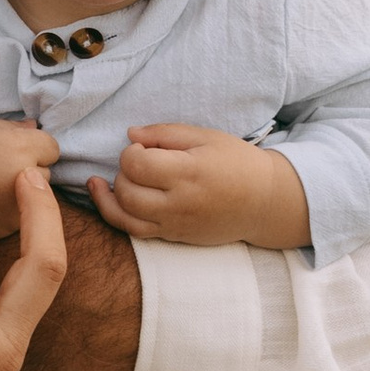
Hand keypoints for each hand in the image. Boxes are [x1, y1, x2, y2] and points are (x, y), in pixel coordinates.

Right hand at [0, 114, 57, 224]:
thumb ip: (10, 127)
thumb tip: (34, 128)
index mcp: (19, 147)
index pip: (51, 147)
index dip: (35, 147)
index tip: (16, 149)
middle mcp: (23, 178)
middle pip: (44, 174)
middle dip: (28, 171)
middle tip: (1, 168)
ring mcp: (16, 208)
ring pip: (35, 201)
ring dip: (22, 195)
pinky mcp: (5, 230)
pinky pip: (19, 220)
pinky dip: (8, 214)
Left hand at [92, 124, 311, 250]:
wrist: (264, 203)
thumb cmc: (236, 163)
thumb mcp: (206, 137)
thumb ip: (165, 133)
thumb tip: (130, 133)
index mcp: (190, 172)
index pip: (138, 164)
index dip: (132, 151)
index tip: (143, 146)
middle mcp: (180, 202)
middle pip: (128, 191)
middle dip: (122, 172)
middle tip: (138, 161)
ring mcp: (176, 224)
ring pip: (125, 217)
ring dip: (110, 196)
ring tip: (105, 181)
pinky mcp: (174, 237)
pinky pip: (135, 233)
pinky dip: (117, 216)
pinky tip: (111, 199)